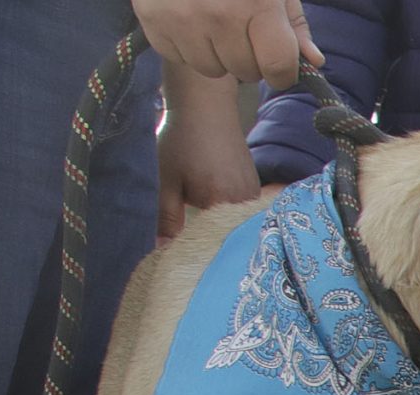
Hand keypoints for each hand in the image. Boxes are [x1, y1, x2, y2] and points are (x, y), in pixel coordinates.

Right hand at [134, 0, 321, 85]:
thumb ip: (294, 25)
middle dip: (249, 59)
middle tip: (241, 30)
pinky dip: (187, 46)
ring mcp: (182, 19)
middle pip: (246, 71)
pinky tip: (189, 18)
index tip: (280, 67)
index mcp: (256, 4)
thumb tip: (313, 62)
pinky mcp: (153, 21)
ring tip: (213, 23)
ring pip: (211, 69)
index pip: (278, 67)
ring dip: (217, 54)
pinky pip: (179, 57)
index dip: (283, 73)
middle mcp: (219, 15)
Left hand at [157, 69, 259, 239]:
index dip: (199, 251)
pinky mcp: (256, 187)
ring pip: (239, 224)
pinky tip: (220, 211)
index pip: (212, 241)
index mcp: (220, 202)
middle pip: (230, 235)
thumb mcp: (166, 180)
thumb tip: (162, 250)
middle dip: (215, 243)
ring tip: (209, 231)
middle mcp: (244, 202)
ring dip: (225, 229)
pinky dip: (233, 216)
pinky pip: (245, 212)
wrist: (206, 107)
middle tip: (198, 252)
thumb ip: (167, 217)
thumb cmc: (181, 140)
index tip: (188, 262)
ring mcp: (254, 195)